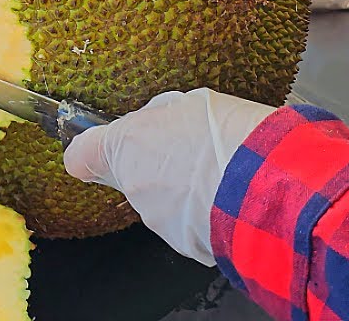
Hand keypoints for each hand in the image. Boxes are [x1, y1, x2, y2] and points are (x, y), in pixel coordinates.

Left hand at [64, 88, 275, 265]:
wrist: (267, 185)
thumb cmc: (231, 136)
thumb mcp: (194, 104)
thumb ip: (164, 116)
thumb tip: (160, 121)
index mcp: (127, 145)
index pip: (81, 156)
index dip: (90, 152)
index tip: (99, 147)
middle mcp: (134, 187)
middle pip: (132, 177)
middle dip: (158, 167)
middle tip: (194, 152)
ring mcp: (157, 219)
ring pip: (163, 202)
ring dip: (184, 191)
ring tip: (221, 175)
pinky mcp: (183, 245)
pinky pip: (188, 224)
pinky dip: (204, 213)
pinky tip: (229, 198)